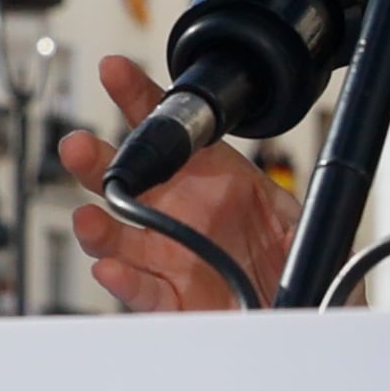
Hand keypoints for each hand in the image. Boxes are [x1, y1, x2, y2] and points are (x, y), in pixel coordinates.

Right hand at [58, 65, 293, 312]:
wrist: (305, 317)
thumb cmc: (303, 268)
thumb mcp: (309, 225)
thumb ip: (293, 203)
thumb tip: (293, 191)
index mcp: (216, 180)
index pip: (171, 132)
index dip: (139, 100)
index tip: (115, 73)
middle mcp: (183, 213)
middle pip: (129, 181)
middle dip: (99, 162)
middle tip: (80, 147)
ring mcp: (173, 256)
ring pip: (123, 238)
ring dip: (100, 228)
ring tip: (89, 218)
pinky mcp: (172, 299)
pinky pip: (142, 289)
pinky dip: (125, 280)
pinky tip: (110, 267)